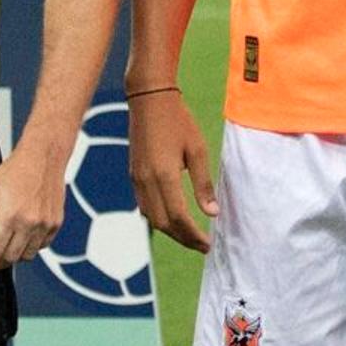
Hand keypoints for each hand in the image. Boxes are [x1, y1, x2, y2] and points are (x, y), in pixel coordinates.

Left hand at [0, 137, 65, 276]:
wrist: (44, 156)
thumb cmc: (14, 170)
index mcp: (9, 215)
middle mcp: (29, 223)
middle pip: (9, 257)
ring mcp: (45, 224)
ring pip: (26, 256)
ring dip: (13, 256)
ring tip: (4, 247)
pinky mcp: (55, 223)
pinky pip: (40, 247)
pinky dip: (29, 247)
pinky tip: (21, 237)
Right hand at [128, 88, 216, 253]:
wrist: (149, 100)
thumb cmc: (178, 121)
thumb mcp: (197, 149)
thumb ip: (203, 184)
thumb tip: (212, 213)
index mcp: (163, 176)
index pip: (179, 217)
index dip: (194, 235)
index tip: (208, 244)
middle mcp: (146, 182)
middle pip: (163, 224)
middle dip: (183, 239)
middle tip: (202, 245)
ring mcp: (136, 180)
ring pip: (152, 218)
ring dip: (171, 231)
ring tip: (191, 236)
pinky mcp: (133, 176)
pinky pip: (144, 207)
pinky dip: (159, 218)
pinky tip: (173, 219)